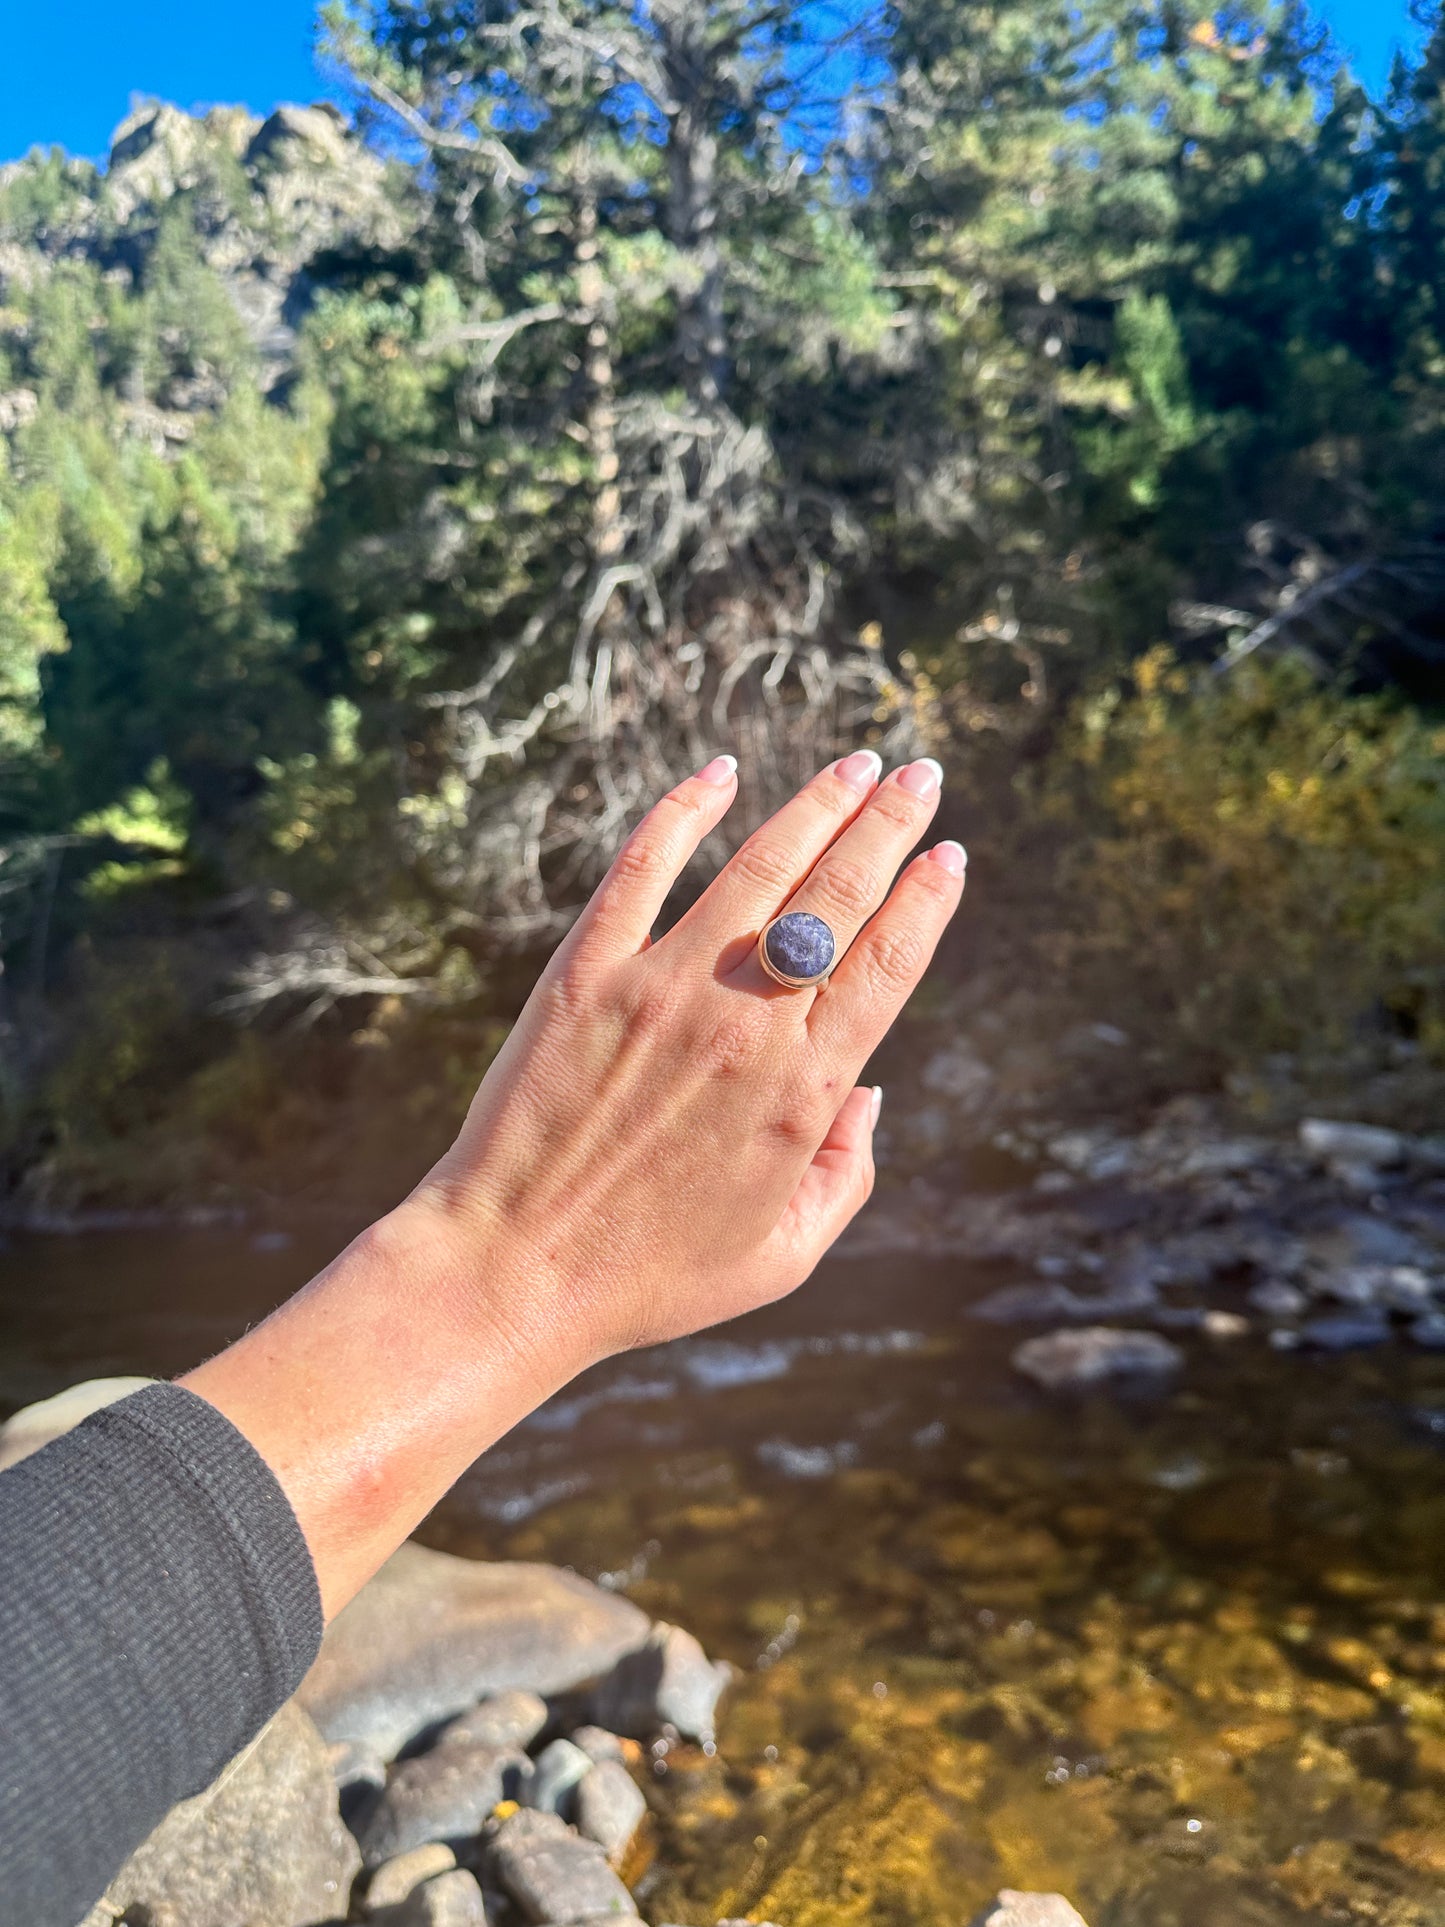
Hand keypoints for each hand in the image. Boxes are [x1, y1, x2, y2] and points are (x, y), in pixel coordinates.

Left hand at [182, 753, 964, 1615]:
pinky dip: (684, 810)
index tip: (950, 852)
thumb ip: (846, 1171)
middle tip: (921, 773)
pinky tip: (719, 771)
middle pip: (837, 897)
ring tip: (855, 764)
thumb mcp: (784, 1254)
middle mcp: (744, 1024)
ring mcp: (662, 987)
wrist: (512, 1268)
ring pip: (758, 868)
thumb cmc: (651, 1276)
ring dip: (815, 805)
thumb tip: (869, 1092)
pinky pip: (642, 868)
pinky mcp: (585, 972)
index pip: (886, 964)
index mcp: (802, 1092)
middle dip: (890, 825)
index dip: (926, 899)